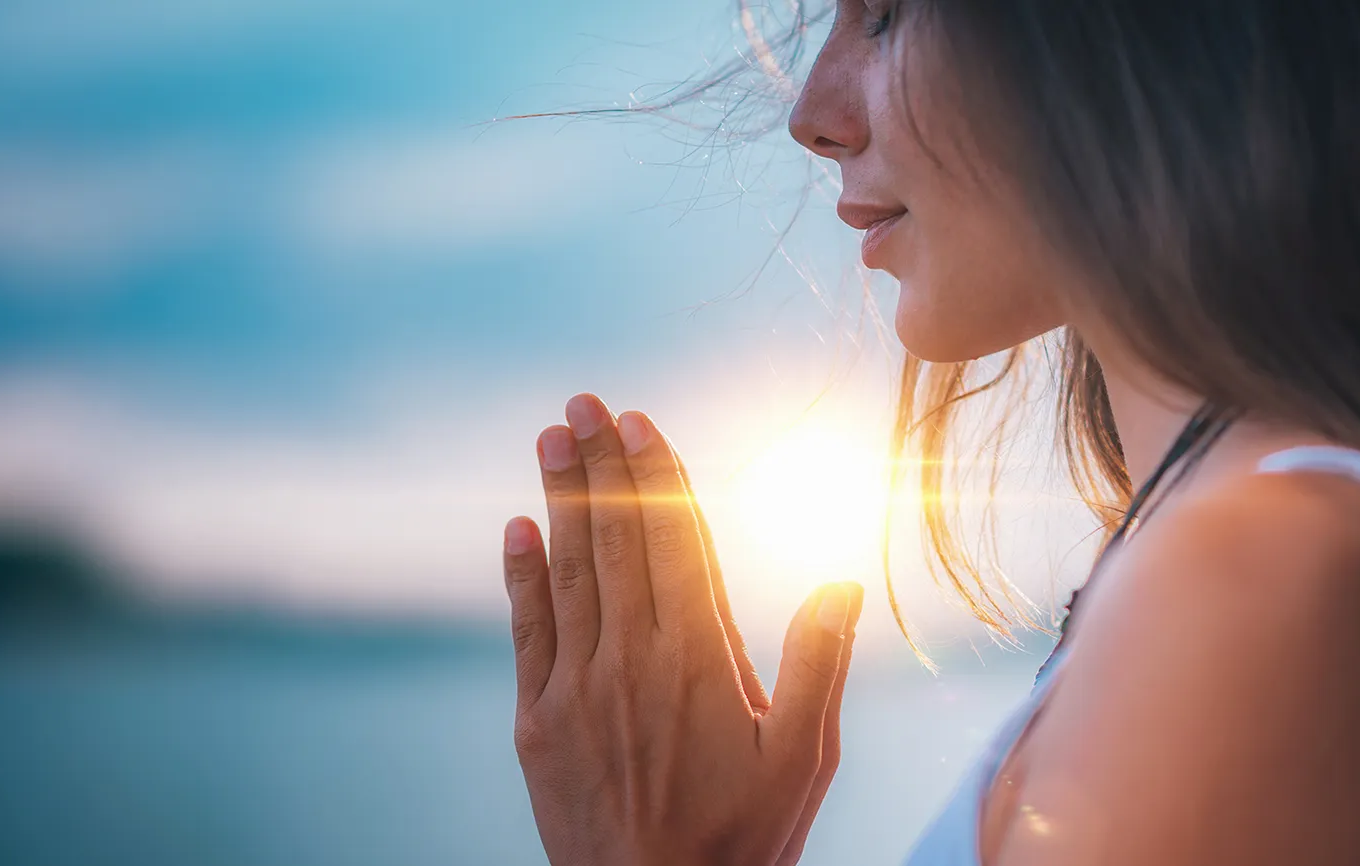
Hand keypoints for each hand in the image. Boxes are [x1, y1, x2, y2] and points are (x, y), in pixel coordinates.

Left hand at [502, 392, 862, 865]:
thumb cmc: (742, 837)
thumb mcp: (804, 756)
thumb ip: (819, 661)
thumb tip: (842, 577)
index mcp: (701, 657)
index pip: (675, 541)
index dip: (656, 475)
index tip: (640, 421)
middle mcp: (634, 658)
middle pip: (617, 539)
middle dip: (600, 465)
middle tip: (582, 402)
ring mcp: (578, 686)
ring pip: (570, 571)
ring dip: (560, 499)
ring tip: (551, 438)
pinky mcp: (538, 719)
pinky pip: (528, 630)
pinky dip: (522, 575)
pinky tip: (517, 527)